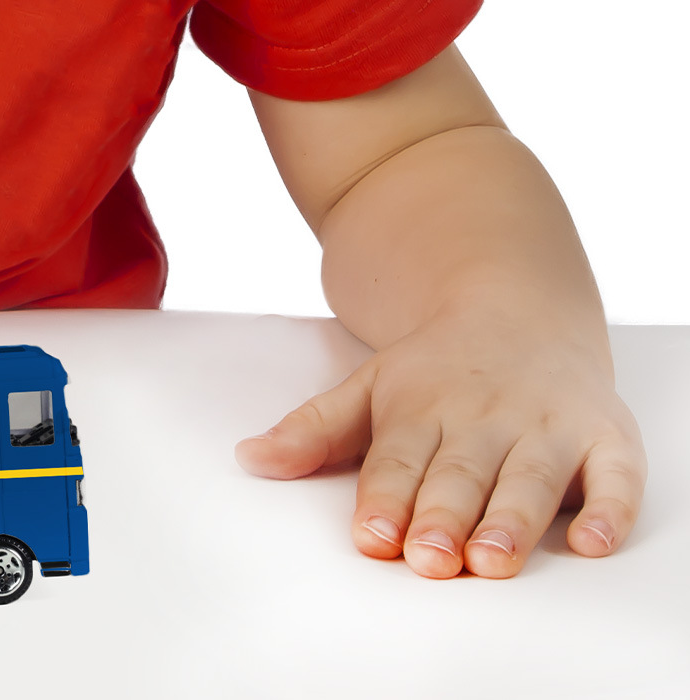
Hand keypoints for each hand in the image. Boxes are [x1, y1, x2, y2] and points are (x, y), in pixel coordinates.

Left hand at [235, 306, 645, 576]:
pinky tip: (592, 543)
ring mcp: (547, 424)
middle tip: (431, 558)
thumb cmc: (435, 368)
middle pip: (461, 473)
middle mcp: (485, 416)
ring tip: (493, 560)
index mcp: (421, 407)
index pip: (399, 460)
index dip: (385, 499)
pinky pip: (615, 475)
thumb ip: (312, 430)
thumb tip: (247, 459)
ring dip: (512, 518)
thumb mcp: (367, 386)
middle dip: (445, 515)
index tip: (371, 536)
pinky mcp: (605, 434)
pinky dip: (609, 509)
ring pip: (530, 477)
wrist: (515, 302)